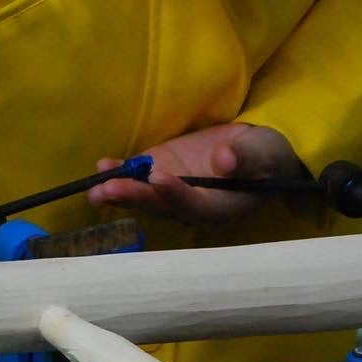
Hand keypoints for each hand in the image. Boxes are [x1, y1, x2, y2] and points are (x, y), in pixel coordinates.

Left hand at [89, 123, 306, 225]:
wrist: (258, 152)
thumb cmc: (265, 156)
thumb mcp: (262, 154)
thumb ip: (245, 157)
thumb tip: (225, 160)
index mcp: (220, 208)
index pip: (195, 206)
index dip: (176, 194)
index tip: (159, 178)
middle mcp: (192, 207)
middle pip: (161, 207)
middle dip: (135, 198)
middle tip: (110, 189)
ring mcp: (174, 192)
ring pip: (145, 198)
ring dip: (120, 193)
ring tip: (96, 188)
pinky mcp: (162, 175)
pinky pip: (139, 180)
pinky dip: (120, 175)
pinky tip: (102, 166)